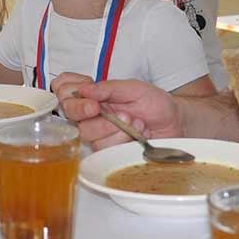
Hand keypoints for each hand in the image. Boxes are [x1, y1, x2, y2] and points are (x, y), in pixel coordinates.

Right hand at [52, 76, 181, 149]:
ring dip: (112, 126)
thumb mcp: (134, 88)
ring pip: (86, 132)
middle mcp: (91, 112)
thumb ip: (109, 87)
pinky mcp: (107, 150)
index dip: (68, 91)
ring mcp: (98, 132)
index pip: (63, 88)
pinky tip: (136, 133)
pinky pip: (102, 147)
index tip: (87, 95)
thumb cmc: (155, 103)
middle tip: (101, 108)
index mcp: (94, 93)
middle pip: (69, 113)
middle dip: (85, 111)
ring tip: (134, 120)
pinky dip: (121, 138)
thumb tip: (83, 89)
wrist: (175, 123)